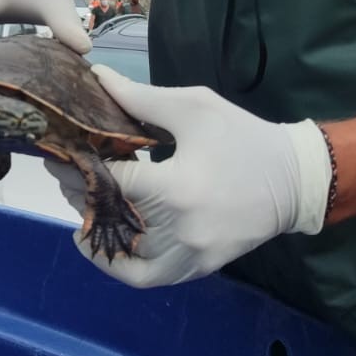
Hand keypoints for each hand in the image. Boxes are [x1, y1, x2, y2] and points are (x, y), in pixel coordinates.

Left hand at [44, 66, 332, 286]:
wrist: (295, 179)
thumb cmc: (243, 137)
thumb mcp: (194, 107)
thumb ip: (141, 98)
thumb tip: (98, 79)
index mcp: (176, 186)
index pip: (111, 181)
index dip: (80, 166)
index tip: (60, 151)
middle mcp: (180, 229)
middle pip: (112, 217)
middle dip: (82, 193)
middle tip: (66, 170)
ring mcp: (190, 254)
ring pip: (124, 254)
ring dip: (97, 230)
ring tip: (83, 202)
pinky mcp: (200, 266)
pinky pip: (149, 276)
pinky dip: (120, 266)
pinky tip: (103, 243)